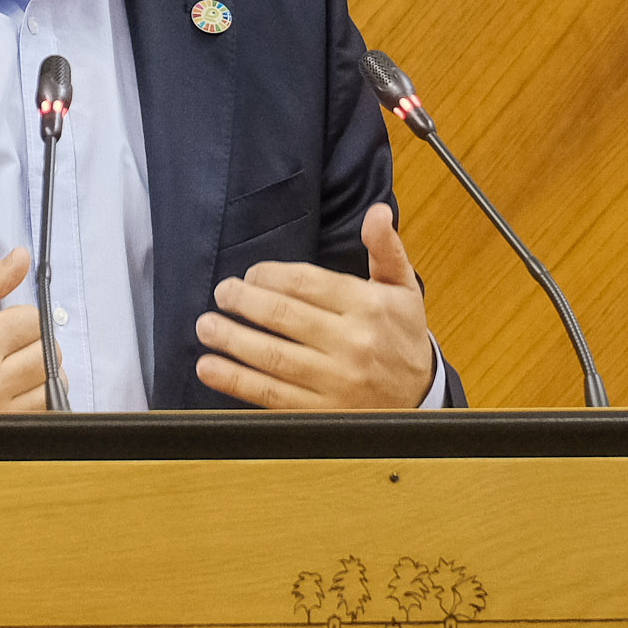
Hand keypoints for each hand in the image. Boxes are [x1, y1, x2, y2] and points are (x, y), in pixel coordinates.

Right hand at [0, 247, 61, 411]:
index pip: (33, 319)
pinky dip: (38, 396)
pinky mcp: (1, 431)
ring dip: (40, 369)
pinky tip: (15, 389)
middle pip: (49, 350)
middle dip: (33, 340)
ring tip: (13, 365)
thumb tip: (20, 258)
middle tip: (9, 343)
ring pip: (52, 381)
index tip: (3, 323)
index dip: (20, 315)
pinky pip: (44, 410)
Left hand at [195, 203, 438, 408]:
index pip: (307, 284)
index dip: (269, 276)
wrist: (421, 401)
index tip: (250, 275)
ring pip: (273, 357)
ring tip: (206, 327)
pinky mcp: (322, 414)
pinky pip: (271, 397)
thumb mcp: (404, 290)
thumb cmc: (403, 338)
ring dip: (232, 340)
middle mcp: (352, 344)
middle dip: (244, 302)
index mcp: (369, 308)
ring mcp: (336, 383)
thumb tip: (376, 212)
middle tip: (221, 293)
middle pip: (284, 317)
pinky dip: (236, 382)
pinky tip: (211, 369)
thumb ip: (386, 249)